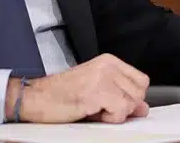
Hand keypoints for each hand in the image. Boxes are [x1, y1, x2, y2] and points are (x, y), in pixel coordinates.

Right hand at [6, 54, 149, 123]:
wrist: (36, 97)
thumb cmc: (61, 95)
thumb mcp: (96, 92)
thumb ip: (121, 96)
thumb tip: (143, 109)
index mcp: (109, 61)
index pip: (141, 81)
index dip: (131, 98)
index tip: (113, 103)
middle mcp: (109, 66)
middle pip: (139, 93)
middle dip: (124, 106)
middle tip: (100, 107)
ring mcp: (104, 77)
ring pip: (132, 103)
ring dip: (116, 113)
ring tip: (94, 109)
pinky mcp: (99, 91)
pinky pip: (121, 111)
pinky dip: (110, 118)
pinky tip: (92, 112)